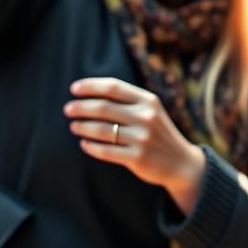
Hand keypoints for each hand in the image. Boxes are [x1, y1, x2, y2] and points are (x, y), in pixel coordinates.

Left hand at [64, 77, 205, 215]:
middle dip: (81, 107)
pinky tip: (84, 144)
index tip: (74, 89)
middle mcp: (145, 116)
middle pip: (104, 107)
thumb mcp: (150, 110)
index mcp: (148, 100)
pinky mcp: (137, 157)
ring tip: (73, 126)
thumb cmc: (157, 132)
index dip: (91, 86)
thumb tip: (93, 93)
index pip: (113, 87)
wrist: (180, 161)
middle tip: (67, 109)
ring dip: (83, 127)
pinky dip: (92, 147)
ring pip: (103, 130)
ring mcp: (142, 137)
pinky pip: (107, 151)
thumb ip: (128, 101)